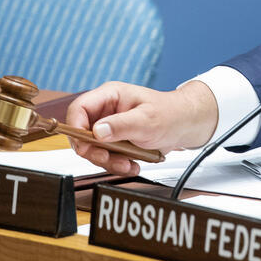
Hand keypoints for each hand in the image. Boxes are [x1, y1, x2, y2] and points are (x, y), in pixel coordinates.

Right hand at [66, 80, 218, 174]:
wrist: (185, 126)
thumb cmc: (170, 114)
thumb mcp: (147, 120)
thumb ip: (122, 125)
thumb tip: (97, 131)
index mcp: (110, 96)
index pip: (79, 108)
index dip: (75, 127)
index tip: (84, 145)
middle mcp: (106, 111)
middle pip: (82, 132)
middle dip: (94, 150)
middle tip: (107, 158)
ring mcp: (110, 127)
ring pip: (93, 149)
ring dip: (108, 161)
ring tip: (128, 163)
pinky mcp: (116, 142)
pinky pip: (106, 156)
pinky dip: (116, 164)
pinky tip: (131, 165)